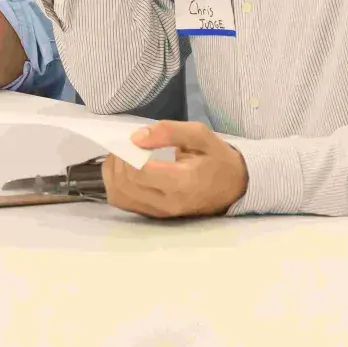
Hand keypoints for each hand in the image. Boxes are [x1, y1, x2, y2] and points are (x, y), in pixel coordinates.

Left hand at [101, 120, 247, 217]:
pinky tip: (125, 171)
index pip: (139, 172)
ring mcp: (160, 213)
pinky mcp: (153, 215)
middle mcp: (169, 203)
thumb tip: (135, 138)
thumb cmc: (217, 159)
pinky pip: (122, 202)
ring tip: (124, 156)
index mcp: (183, 183)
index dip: (128, 153)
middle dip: (119, 160)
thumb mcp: (200, 135)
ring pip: (119, 195)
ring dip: (113, 172)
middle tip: (127, 145)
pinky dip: (116, 184)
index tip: (134, 140)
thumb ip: (168, 131)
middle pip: (125, 183)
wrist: (234, 187)